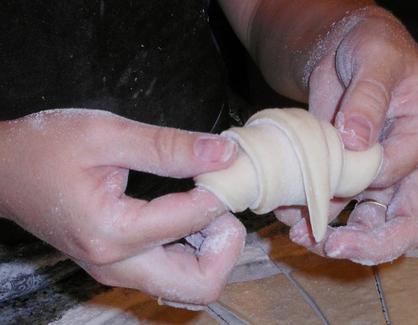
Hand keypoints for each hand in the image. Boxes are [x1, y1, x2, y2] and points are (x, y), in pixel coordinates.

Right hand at [0, 109, 244, 304]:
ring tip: (204, 203)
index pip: (192, 221)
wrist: (6, 171)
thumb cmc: (47, 147)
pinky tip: (187, 214)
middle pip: (200, 285)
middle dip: (225, 245)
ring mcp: (118, 272)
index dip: (218, 193)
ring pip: (190, 285)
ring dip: (212, 250)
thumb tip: (225, 153)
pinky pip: (173, 273)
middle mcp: (117, 266)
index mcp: (112, 232)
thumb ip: (169, 146)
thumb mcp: (108, 134)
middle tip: (219, 203)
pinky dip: (195, 251)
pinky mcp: (119, 267)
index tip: (222, 167)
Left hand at [276, 10, 417, 264]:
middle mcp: (402, 164)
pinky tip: (289, 214)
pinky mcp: (344, 175)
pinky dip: (311, 216)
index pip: (396, 176)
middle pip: (400, 223)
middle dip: (367, 243)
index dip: (363, 185)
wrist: (345, 50)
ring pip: (366, 224)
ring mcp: (372, 175)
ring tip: (299, 234)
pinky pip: (334, 206)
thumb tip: (355, 142)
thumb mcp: (374, 61)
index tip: (329, 182)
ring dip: (334, 237)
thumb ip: (368, 98)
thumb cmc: (370, 48)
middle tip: (329, 247)